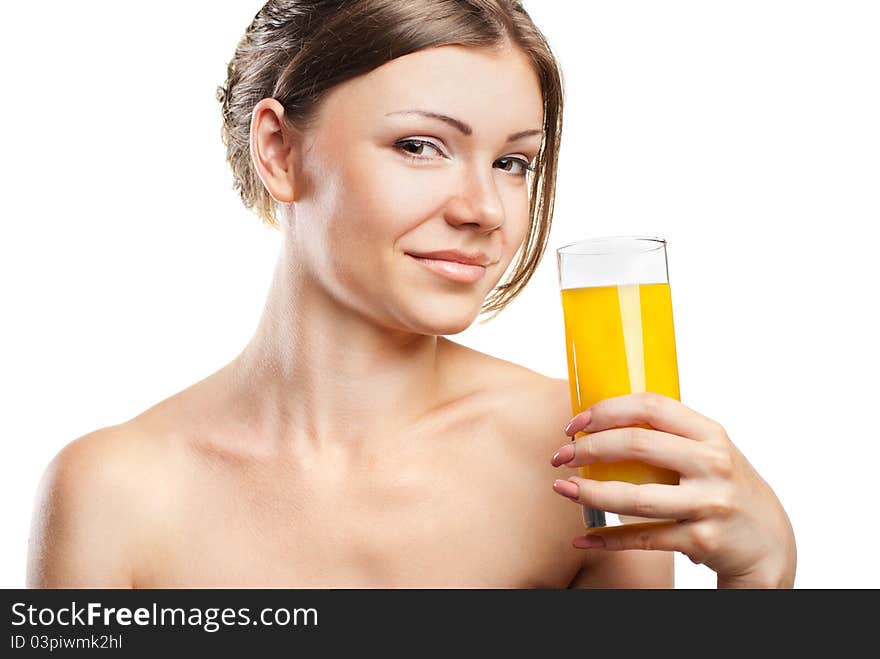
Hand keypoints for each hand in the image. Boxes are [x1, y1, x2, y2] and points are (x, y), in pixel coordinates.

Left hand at [550, 392, 796, 587]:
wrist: (770, 544)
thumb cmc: (726, 488)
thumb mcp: (710, 451)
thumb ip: (670, 434)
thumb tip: (603, 420)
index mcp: (710, 434)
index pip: (652, 406)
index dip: (607, 410)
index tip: (577, 423)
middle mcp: (713, 465)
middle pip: (637, 446)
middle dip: (588, 449)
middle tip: (561, 455)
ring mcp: (708, 504)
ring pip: (634, 498)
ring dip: (589, 494)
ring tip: (562, 488)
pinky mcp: (702, 541)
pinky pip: (643, 538)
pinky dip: (607, 539)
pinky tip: (583, 536)